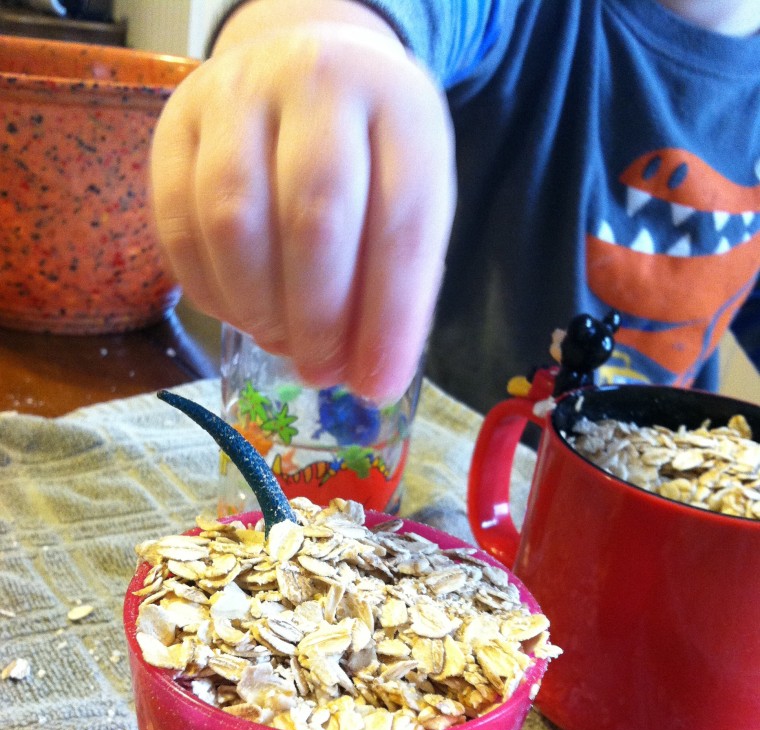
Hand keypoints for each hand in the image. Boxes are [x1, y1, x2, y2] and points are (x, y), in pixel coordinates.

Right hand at [150, 1, 455, 401]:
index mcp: (399, 106)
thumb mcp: (408, 197)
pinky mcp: (172, 124)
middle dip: (318, 318)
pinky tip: (240, 311)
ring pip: (233, 221)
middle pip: (313, 217)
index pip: (402, 223)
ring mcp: (234, 96)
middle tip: (320, 370)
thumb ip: (396, 280)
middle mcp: (315, 83)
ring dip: (258, 309)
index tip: (376, 383)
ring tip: (281, 341)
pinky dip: (210, 290)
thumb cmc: (366, 153)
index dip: (390, 317)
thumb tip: (366, 379)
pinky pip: (178, 225)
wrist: (302, 64)